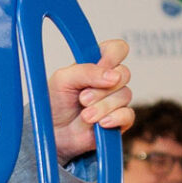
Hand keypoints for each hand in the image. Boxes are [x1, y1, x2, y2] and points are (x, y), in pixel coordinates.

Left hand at [48, 38, 132, 159]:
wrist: (53, 133)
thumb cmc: (56, 103)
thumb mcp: (62, 80)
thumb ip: (86, 71)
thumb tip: (114, 76)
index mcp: (97, 64)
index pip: (117, 49)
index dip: (113, 55)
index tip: (101, 66)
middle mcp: (110, 80)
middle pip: (124, 73)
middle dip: (101, 88)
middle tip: (82, 98)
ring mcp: (116, 100)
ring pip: (125, 95)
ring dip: (103, 106)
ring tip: (85, 116)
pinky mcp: (120, 120)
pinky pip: (128, 115)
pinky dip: (114, 118)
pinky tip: (100, 124)